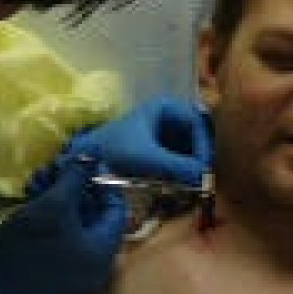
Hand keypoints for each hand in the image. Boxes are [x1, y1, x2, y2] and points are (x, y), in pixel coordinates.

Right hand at [0, 159, 127, 293]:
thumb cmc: (26, 244)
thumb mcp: (54, 204)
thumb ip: (77, 176)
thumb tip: (94, 152)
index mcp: (103, 252)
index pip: (116, 208)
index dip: (102, 180)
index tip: (83, 160)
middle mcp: (94, 262)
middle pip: (95, 213)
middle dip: (76, 185)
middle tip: (55, 164)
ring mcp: (73, 265)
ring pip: (75, 220)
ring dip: (59, 194)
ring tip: (38, 177)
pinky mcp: (53, 263)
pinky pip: (61, 232)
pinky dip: (50, 211)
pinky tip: (32, 192)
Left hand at [34, 95, 212, 192]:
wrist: (87, 159)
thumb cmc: (114, 151)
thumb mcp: (147, 158)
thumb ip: (177, 166)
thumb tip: (205, 178)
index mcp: (166, 107)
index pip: (197, 123)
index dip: (203, 146)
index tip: (202, 168)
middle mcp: (168, 117)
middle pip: (196, 137)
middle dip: (199, 158)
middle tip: (202, 180)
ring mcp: (164, 133)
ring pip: (189, 150)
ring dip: (192, 167)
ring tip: (193, 185)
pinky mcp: (159, 150)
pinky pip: (178, 159)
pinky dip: (182, 172)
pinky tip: (182, 186)